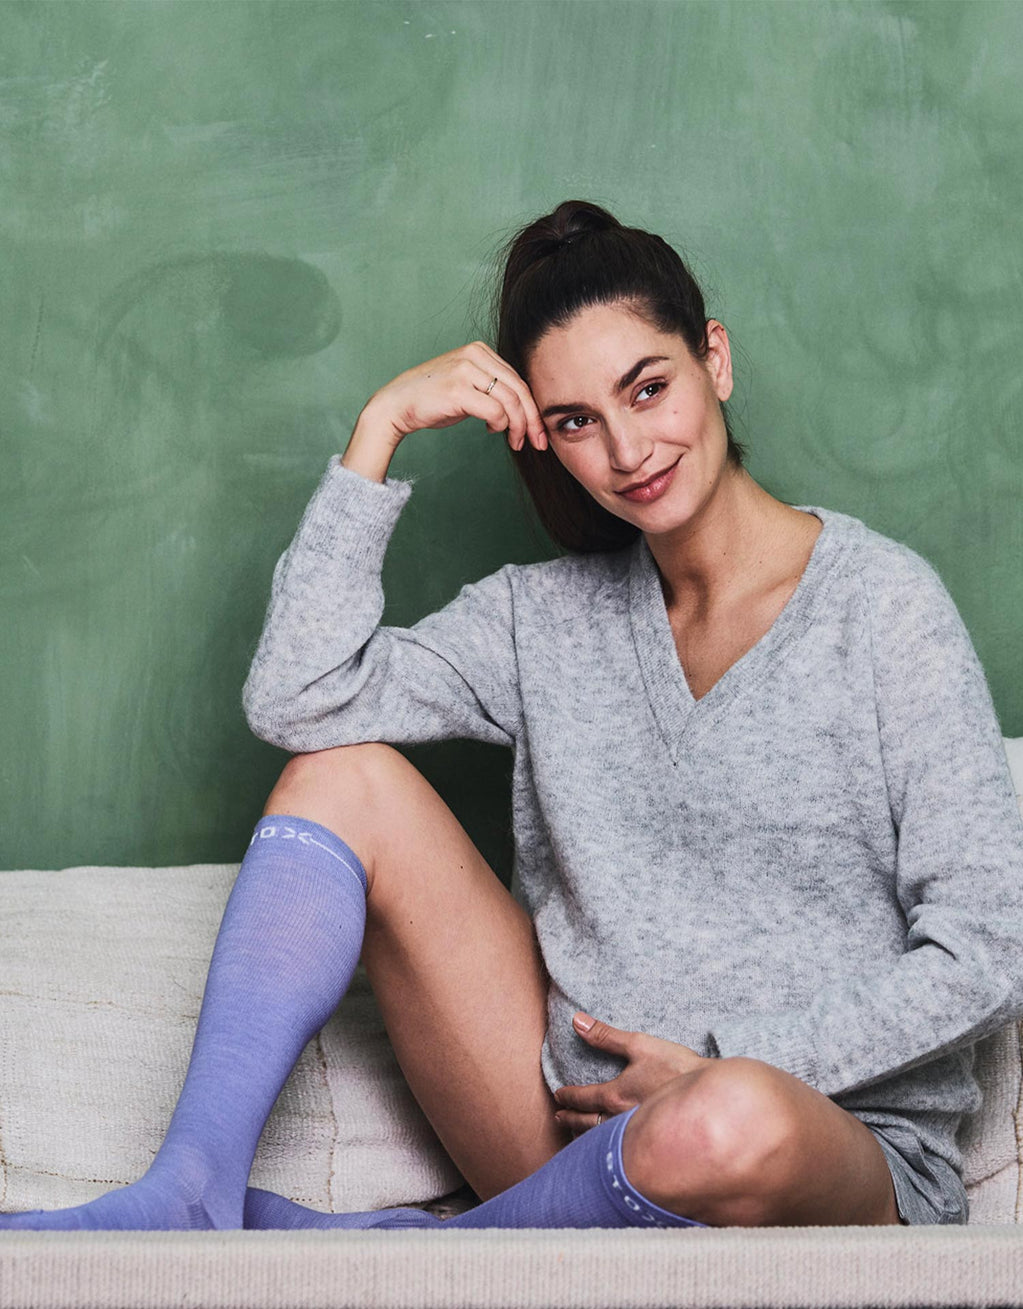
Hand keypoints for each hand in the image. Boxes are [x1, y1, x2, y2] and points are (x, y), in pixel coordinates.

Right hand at [361, 340, 547, 453]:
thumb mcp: (468, 386)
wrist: (397, 404)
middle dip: (533, 420)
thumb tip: (523, 410)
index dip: (532, 407)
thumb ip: (492, 389)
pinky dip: (500, 425)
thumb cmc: (433, 399)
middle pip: (519, 389)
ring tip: (516, 443)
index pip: (518, 380)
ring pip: (511, 401)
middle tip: (539, 442)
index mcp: (479, 350)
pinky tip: (493, 432)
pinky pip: (495, 410)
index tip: (538, 430)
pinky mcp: (458, 389)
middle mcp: (474, 355)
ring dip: (518, 427)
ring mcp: (465, 370)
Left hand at [553, 1012, 709, 1134]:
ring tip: (577, 1136)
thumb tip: (577, 1021)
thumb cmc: (676, 1067)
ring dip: (586, 1137)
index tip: (559, 1095)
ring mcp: (637, 1135)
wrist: (712, 1097)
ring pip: (603, 1141)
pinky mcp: (652, 1142)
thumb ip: (605, 1035)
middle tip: (559, 1118)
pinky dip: (608, 1148)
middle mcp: (621, 1120)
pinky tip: (611, 1148)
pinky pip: (622, 1149)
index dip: (568, 1096)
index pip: (583, 1098)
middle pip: (587, 1124)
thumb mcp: (639, 1044)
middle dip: (571, 1120)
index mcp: (615, 1095)